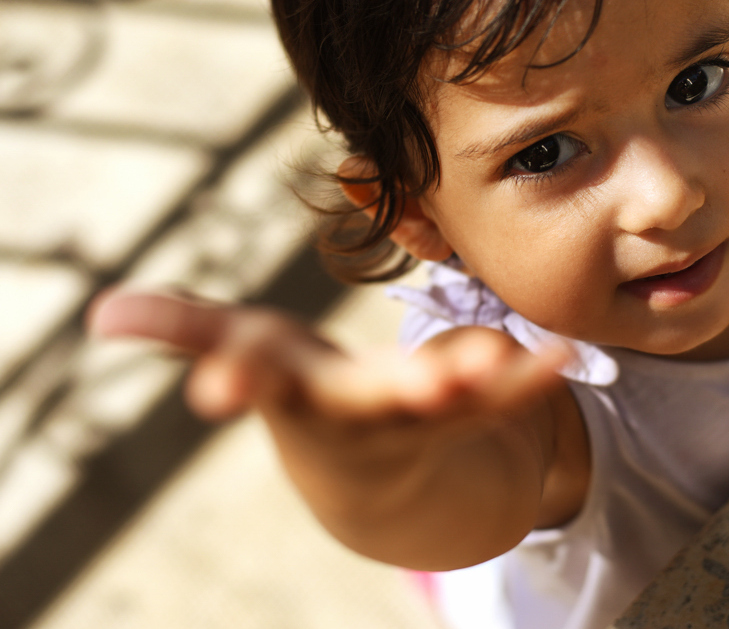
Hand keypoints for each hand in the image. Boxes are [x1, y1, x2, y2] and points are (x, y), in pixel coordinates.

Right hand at [88, 289, 565, 420]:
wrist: (373, 479)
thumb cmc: (302, 394)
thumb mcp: (247, 359)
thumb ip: (184, 332)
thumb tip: (103, 313)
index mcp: (294, 392)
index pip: (260, 384)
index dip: (237, 382)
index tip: (214, 390)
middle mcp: (356, 416)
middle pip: (365, 406)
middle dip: (382, 393)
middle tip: (413, 385)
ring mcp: (417, 423)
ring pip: (443, 409)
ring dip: (466, 384)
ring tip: (494, 357)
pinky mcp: (466, 419)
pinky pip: (502, 402)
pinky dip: (530, 381)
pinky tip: (561, 356)